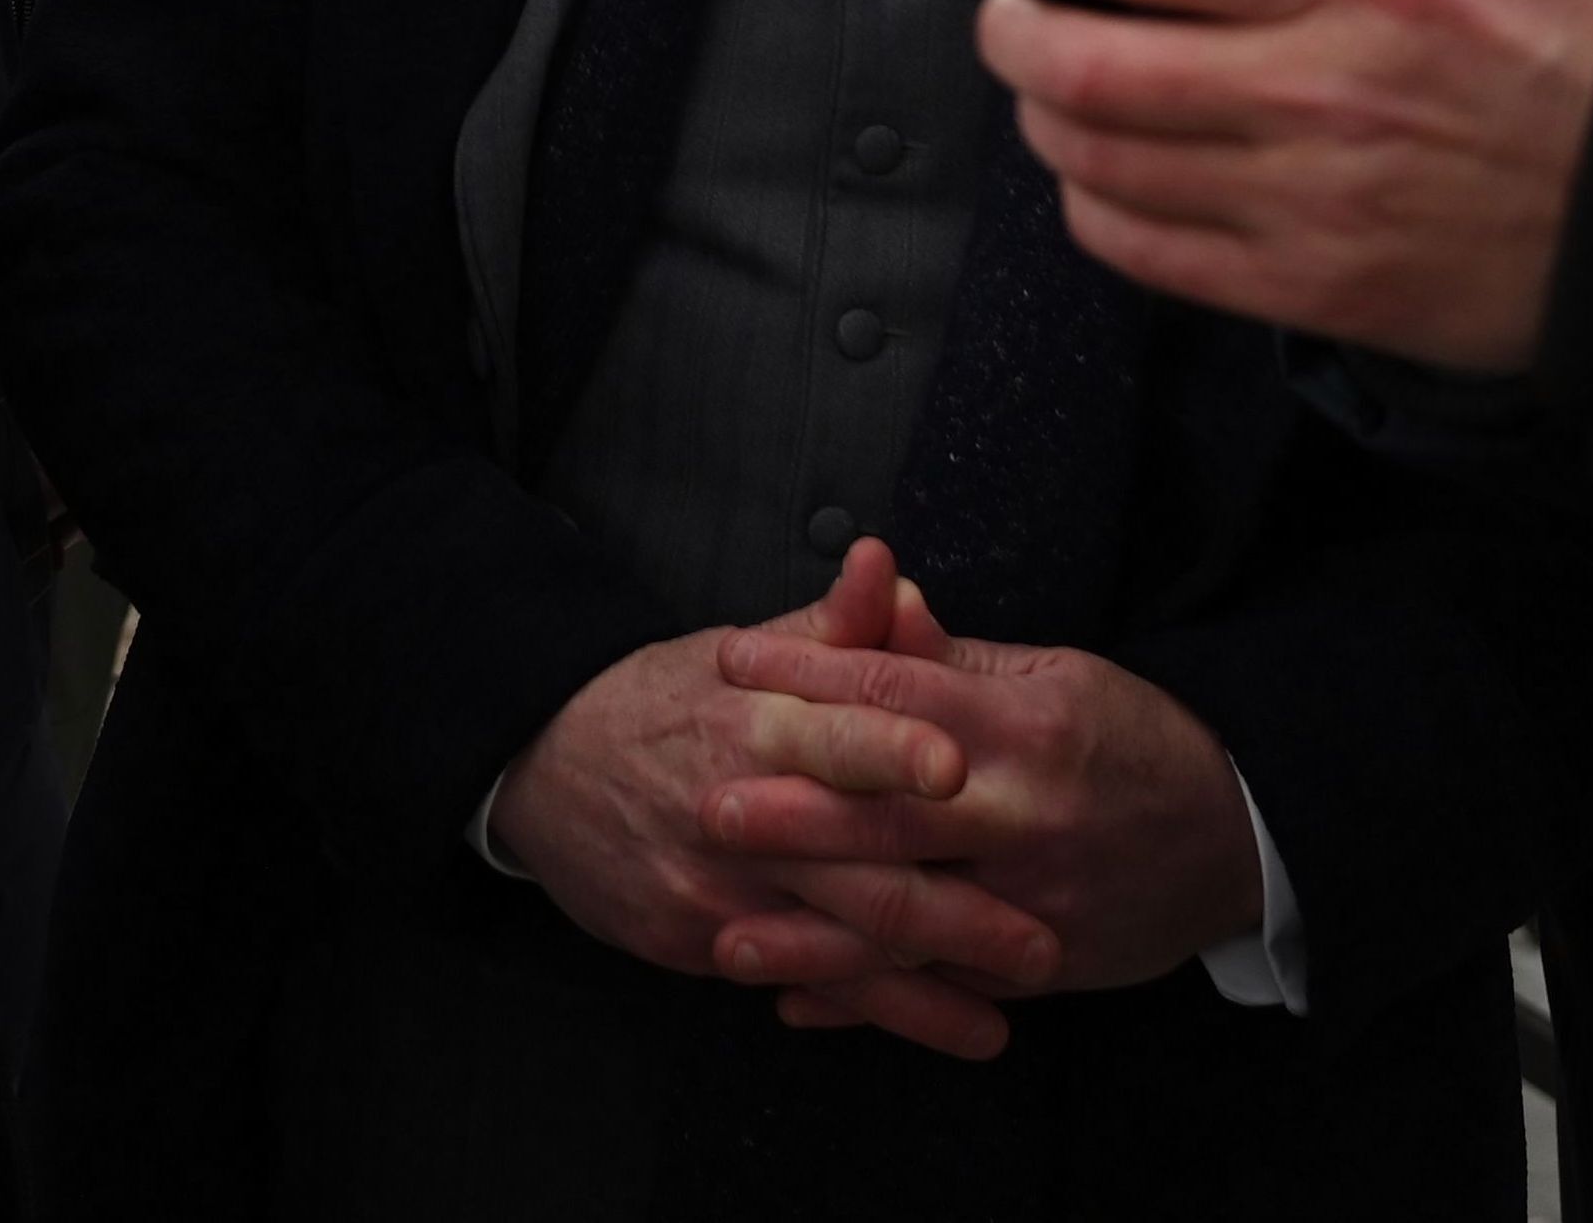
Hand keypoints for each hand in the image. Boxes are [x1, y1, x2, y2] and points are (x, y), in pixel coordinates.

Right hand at [483, 541, 1053, 1058]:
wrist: (549, 768)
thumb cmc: (669, 697)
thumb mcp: (745, 650)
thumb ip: (832, 625)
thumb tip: (888, 564)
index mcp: (759, 723)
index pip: (835, 736)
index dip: (895, 750)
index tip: (963, 767)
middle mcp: (743, 817)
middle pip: (857, 869)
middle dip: (955, 914)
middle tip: (1044, 938)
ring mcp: (722, 896)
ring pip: (838, 951)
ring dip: (927, 990)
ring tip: (1008, 1014)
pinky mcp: (703, 948)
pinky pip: (799, 985)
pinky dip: (867, 1011)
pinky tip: (933, 1026)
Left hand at [704, 624, 1264, 1027]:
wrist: (1233, 838)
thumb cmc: (1135, 740)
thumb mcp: (1060, 674)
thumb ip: (959, 658)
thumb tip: (880, 603)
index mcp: (1027, 725)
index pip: (899, 689)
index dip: (811, 672)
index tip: (735, 659)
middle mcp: (1024, 814)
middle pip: (890, 812)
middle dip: (794, 810)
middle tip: (707, 800)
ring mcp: (1028, 900)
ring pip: (904, 919)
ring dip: (810, 930)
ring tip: (725, 929)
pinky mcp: (1034, 970)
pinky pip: (935, 989)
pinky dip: (863, 1000)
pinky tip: (795, 998)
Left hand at [925, 0, 1592, 366]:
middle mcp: (1325, 86)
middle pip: (1098, 62)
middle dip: (1013, 28)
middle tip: (1000, 0)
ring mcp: (1313, 196)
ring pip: (1109, 157)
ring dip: (1047, 113)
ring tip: (1045, 71)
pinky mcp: (1314, 286)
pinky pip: (1153, 250)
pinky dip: (1099, 205)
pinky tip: (1104, 166)